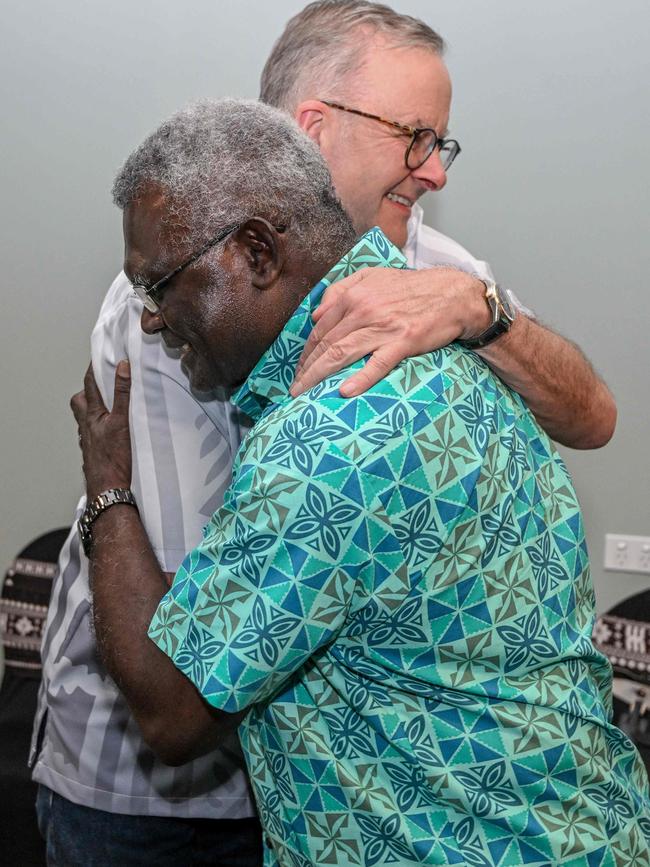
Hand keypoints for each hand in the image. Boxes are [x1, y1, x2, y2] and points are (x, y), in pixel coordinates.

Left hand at [70, 361, 131, 498]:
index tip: (98, 358)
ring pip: (85, 420)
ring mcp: (89, 441)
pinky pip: (92, 435)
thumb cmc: (113, 460)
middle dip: (87, 392)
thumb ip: (122, 394)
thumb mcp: (122, 421)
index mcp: (92, 416)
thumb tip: (122, 367)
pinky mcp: (94, 454)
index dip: (93, 370)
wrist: (108, 490)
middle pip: (79, 403)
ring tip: (108, 408)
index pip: (89, 385)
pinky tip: (110, 434)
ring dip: (93, 411)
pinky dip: (99, 429)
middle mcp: (87, 427)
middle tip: (100, 386)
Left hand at [290, 266, 489, 396]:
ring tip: (306, 393)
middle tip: (295, 388)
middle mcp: (364, 310)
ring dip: (319, 376)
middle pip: (325, 344)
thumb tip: (315, 315)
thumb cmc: (410, 288)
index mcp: (353, 296)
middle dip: (306, 368)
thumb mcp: (372, 277)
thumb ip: (340, 290)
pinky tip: (345, 391)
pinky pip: (377, 363)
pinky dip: (360, 378)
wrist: (450, 294)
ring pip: (341, 354)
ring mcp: (383, 327)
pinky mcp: (403, 342)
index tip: (298, 369)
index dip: (306, 351)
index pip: (320, 328)